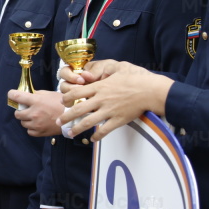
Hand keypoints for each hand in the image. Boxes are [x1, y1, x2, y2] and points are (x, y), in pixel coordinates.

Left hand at [11, 90, 63, 136]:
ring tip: (35, 117)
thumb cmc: (63, 104)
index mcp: (36, 101)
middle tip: (26, 109)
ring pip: (23, 123)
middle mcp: (34, 113)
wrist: (73, 118)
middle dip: (20, 110)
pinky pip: (29, 131)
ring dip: (26, 119)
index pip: (17, 97)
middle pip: (17, 113)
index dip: (12, 95)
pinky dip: (32, 128)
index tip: (11, 94)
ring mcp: (36, 124)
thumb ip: (37, 94)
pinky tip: (38, 124)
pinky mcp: (40, 132)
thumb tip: (27, 93)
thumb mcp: (49, 94)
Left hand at [58, 61, 172, 140]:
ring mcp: (109, 110)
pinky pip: (104, 130)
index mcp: (99, 87)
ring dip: (77, 129)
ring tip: (70, 133)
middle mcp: (101, 99)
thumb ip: (106, 70)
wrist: (150, 90)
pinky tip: (92, 139)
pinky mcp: (118, 120)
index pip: (76, 93)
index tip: (62, 102)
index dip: (66, 98)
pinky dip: (97, 136)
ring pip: (87, 122)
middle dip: (65, 117)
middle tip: (58, 122)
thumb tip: (98, 70)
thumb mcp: (118, 69)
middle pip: (77, 109)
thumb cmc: (135, 79)